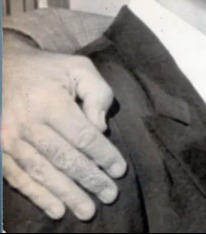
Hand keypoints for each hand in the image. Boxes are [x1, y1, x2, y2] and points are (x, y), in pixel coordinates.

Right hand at [1, 32, 126, 219]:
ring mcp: (8, 140)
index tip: (120, 170)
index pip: (82, 136)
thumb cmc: (49, 70)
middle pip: (63, 159)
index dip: (103, 155)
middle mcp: (26, 123)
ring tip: (87, 211)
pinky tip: (56, 210)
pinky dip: (38, 196)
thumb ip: (97, 94)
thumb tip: (100, 129)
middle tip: (110, 196)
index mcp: (49, 102)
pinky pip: (19, 178)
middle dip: (89, 180)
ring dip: (66, 195)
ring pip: (42, 173)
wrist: (3, 68)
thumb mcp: (79, 69)